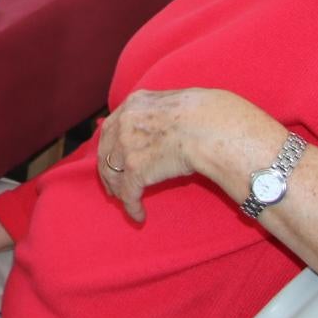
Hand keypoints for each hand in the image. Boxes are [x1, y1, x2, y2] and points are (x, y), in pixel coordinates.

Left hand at [98, 88, 269, 222]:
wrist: (212, 127)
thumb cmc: (208, 114)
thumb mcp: (176, 101)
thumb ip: (162, 112)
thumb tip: (169, 123)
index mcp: (135, 103)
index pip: (112, 127)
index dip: (110, 146)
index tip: (113, 157)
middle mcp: (124, 122)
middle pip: (106, 151)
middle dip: (108, 170)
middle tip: (113, 185)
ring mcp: (127, 146)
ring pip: (113, 174)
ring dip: (118, 190)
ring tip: (125, 200)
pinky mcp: (136, 170)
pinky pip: (128, 194)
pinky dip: (132, 208)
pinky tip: (139, 217)